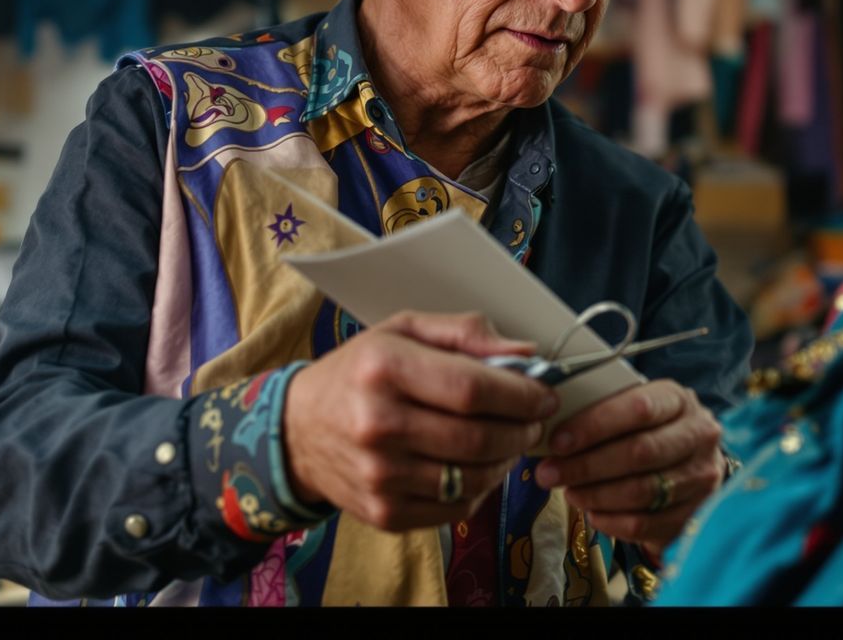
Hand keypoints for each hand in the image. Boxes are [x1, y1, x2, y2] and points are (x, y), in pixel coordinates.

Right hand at [283, 311, 560, 531]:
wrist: (298, 430)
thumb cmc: (360, 372)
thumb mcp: (403, 330)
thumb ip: (466, 334)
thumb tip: (526, 353)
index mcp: (383, 369)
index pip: (472, 388)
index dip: (522, 394)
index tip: (545, 394)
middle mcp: (377, 424)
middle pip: (478, 437)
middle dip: (523, 429)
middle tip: (534, 421)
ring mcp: (379, 475)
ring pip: (473, 477)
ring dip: (506, 460)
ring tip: (508, 441)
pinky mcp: (383, 512)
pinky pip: (455, 507)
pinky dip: (480, 488)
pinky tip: (477, 466)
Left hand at [532, 379, 723, 557]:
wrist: (693, 465)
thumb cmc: (651, 431)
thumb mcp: (636, 411)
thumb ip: (604, 413)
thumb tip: (551, 429)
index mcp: (679, 400)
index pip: (639, 408)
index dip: (595, 425)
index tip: (558, 441)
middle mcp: (699, 436)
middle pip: (641, 452)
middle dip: (587, 465)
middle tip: (549, 474)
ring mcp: (701, 478)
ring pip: (642, 491)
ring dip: (596, 495)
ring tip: (569, 492)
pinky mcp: (694, 514)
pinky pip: (646, 524)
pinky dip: (612, 521)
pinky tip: (593, 513)